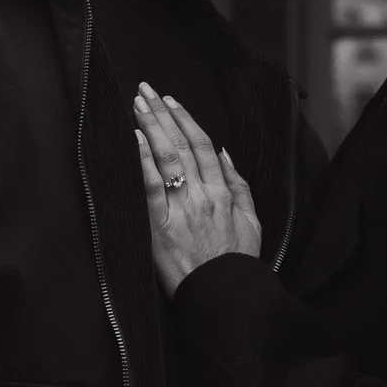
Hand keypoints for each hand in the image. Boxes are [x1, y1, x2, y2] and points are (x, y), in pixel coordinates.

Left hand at [135, 87, 260, 294]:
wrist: (224, 295)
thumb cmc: (236, 262)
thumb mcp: (252, 221)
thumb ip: (239, 185)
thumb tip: (224, 154)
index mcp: (224, 193)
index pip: (203, 146)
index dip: (186, 120)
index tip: (171, 101)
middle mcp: (203, 195)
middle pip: (181, 144)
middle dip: (162, 114)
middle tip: (146, 91)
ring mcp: (182, 209)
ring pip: (167, 158)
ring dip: (151, 127)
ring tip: (137, 105)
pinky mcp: (161, 226)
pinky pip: (151, 187)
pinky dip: (143, 160)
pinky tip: (135, 139)